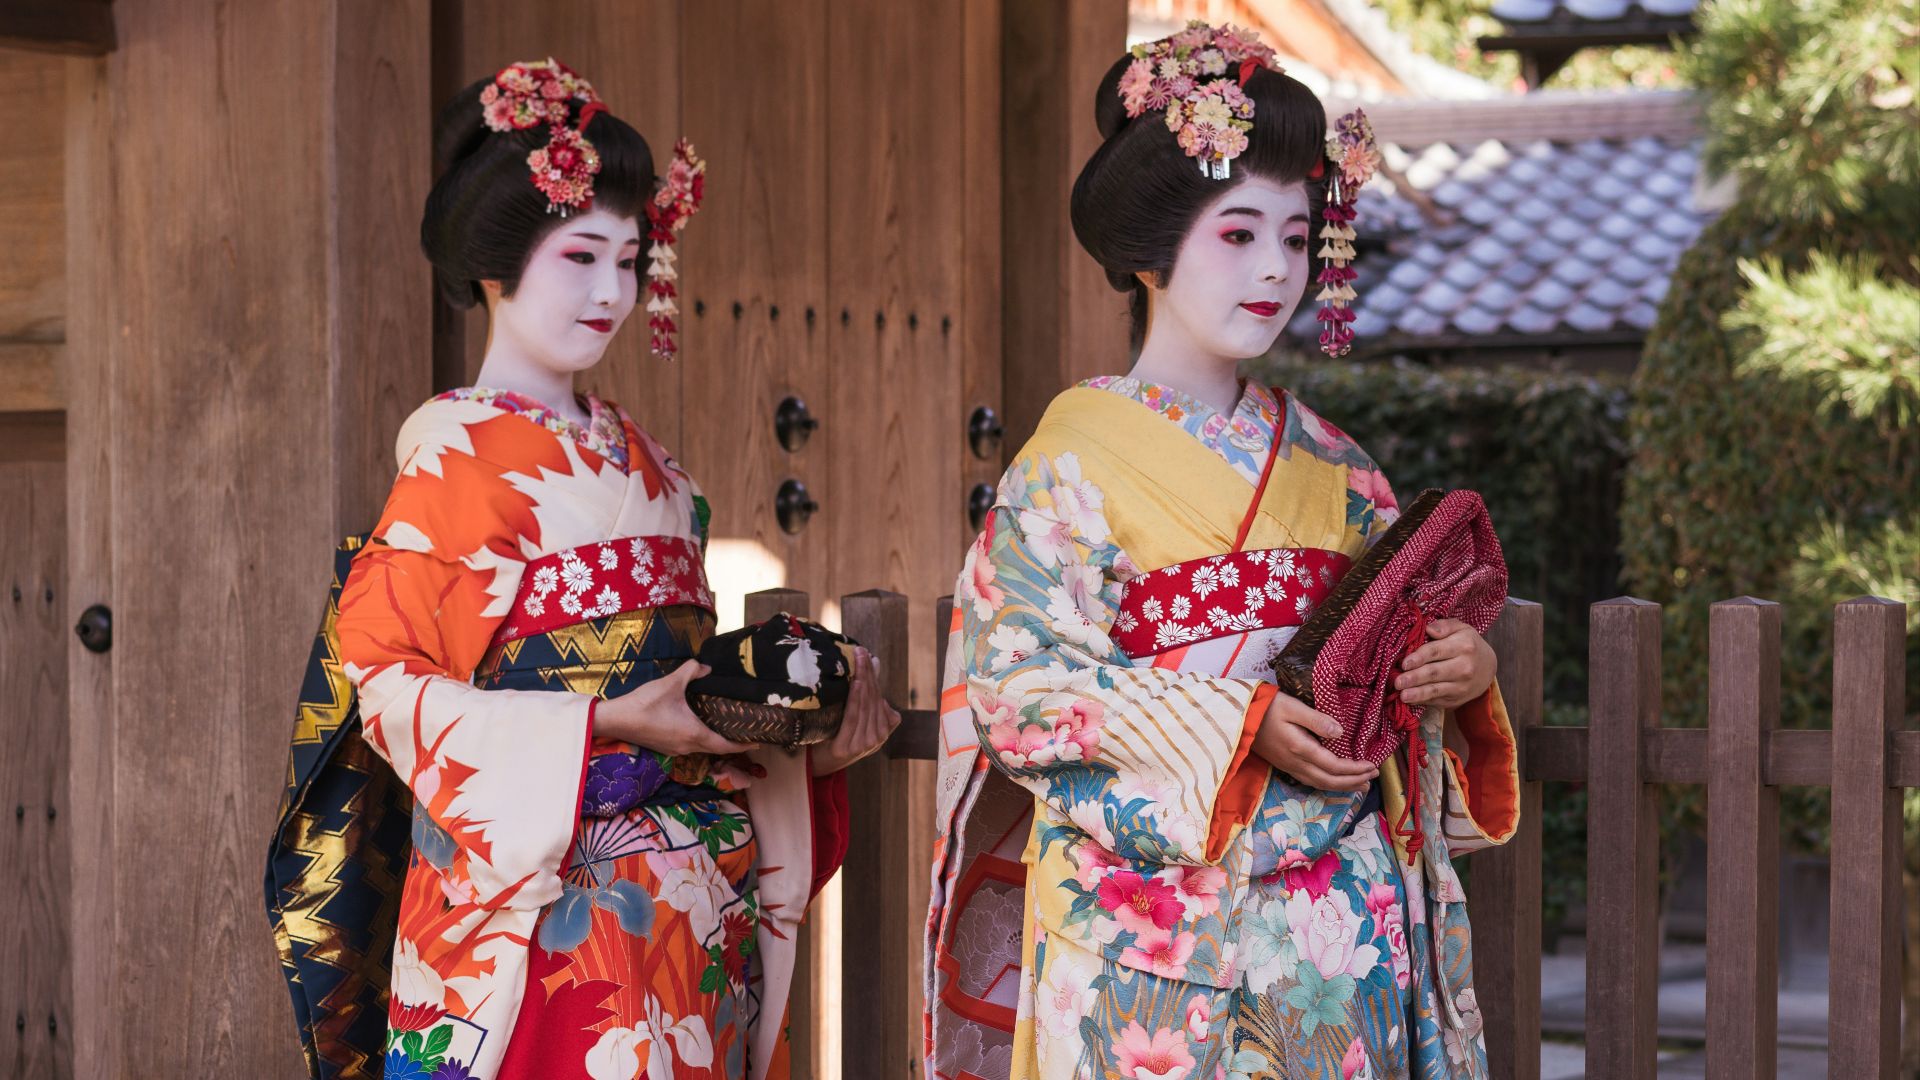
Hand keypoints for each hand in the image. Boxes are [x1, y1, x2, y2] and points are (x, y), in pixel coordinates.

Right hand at [592, 660, 755, 756]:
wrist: (615, 720)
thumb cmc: (645, 703)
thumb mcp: (671, 683)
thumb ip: (692, 671)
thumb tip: (706, 667)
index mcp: (694, 734)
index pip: (726, 746)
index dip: (743, 745)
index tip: (758, 741)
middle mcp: (687, 747)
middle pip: (716, 748)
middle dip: (732, 742)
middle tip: (744, 731)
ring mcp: (675, 750)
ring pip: (701, 748)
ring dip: (714, 741)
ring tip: (724, 727)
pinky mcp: (664, 748)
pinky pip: (689, 746)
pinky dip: (699, 739)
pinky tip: (698, 726)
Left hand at [810, 648, 901, 775]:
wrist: (819, 764)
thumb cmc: (836, 736)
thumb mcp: (856, 719)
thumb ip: (866, 698)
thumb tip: (873, 665)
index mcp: (883, 730)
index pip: (879, 697)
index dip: (873, 675)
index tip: (866, 655)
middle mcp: (878, 738)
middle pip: (872, 698)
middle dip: (867, 673)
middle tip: (860, 652)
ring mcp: (864, 744)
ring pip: (865, 705)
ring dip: (863, 680)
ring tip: (859, 662)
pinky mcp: (848, 748)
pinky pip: (853, 717)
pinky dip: (856, 699)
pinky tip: (856, 683)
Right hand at [1251, 691, 1378, 792]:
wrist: (1239, 717)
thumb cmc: (1266, 707)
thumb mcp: (1292, 707)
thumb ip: (1317, 720)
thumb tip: (1340, 732)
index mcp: (1301, 749)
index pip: (1334, 766)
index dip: (1355, 769)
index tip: (1371, 765)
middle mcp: (1296, 763)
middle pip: (1330, 781)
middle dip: (1353, 781)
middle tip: (1372, 777)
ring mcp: (1289, 767)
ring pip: (1320, 784)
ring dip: (1342, 786)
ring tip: (1360, 786)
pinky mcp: (1284, 766)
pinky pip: (1310, 781)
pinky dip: (1327, 784)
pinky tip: (1334, 781)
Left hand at [1394, 618, 1495, 709]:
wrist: (1487, 668)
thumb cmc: (1468, 644)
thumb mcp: (1461, 629)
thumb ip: (1444, 626)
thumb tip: (1429, 628)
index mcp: (1463, 646)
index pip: (1436, 651)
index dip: (1419, 657)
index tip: (1404, 663)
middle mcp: (1464, 668)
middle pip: (1434, 673)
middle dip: (1414, 678)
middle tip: (1398, 682)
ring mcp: (1461, 686)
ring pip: (1436, 690)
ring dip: (1418, 694)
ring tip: (1403, 695)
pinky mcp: (1457, 699)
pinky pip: (1437, 700)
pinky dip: (1422, 701)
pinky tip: (1410, 700)